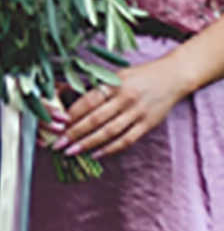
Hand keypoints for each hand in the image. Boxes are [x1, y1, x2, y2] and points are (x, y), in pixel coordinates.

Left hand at [52, 55, 190, 159]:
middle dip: (73, 133)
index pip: (88, 102)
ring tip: (70, 152)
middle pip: (95, 119)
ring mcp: (138, 112)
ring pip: (109, 132)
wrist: (174, 76)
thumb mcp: (118, 76)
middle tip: (57, 144)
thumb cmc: (140, 77)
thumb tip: (67, 102)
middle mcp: (126, 98)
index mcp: (116, 83)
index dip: (71, 116)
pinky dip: (109, 149)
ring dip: (87, 143)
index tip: (56, 125)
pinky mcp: (147, 124)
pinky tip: (95, 154)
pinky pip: (126, 140)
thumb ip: (97, 90)